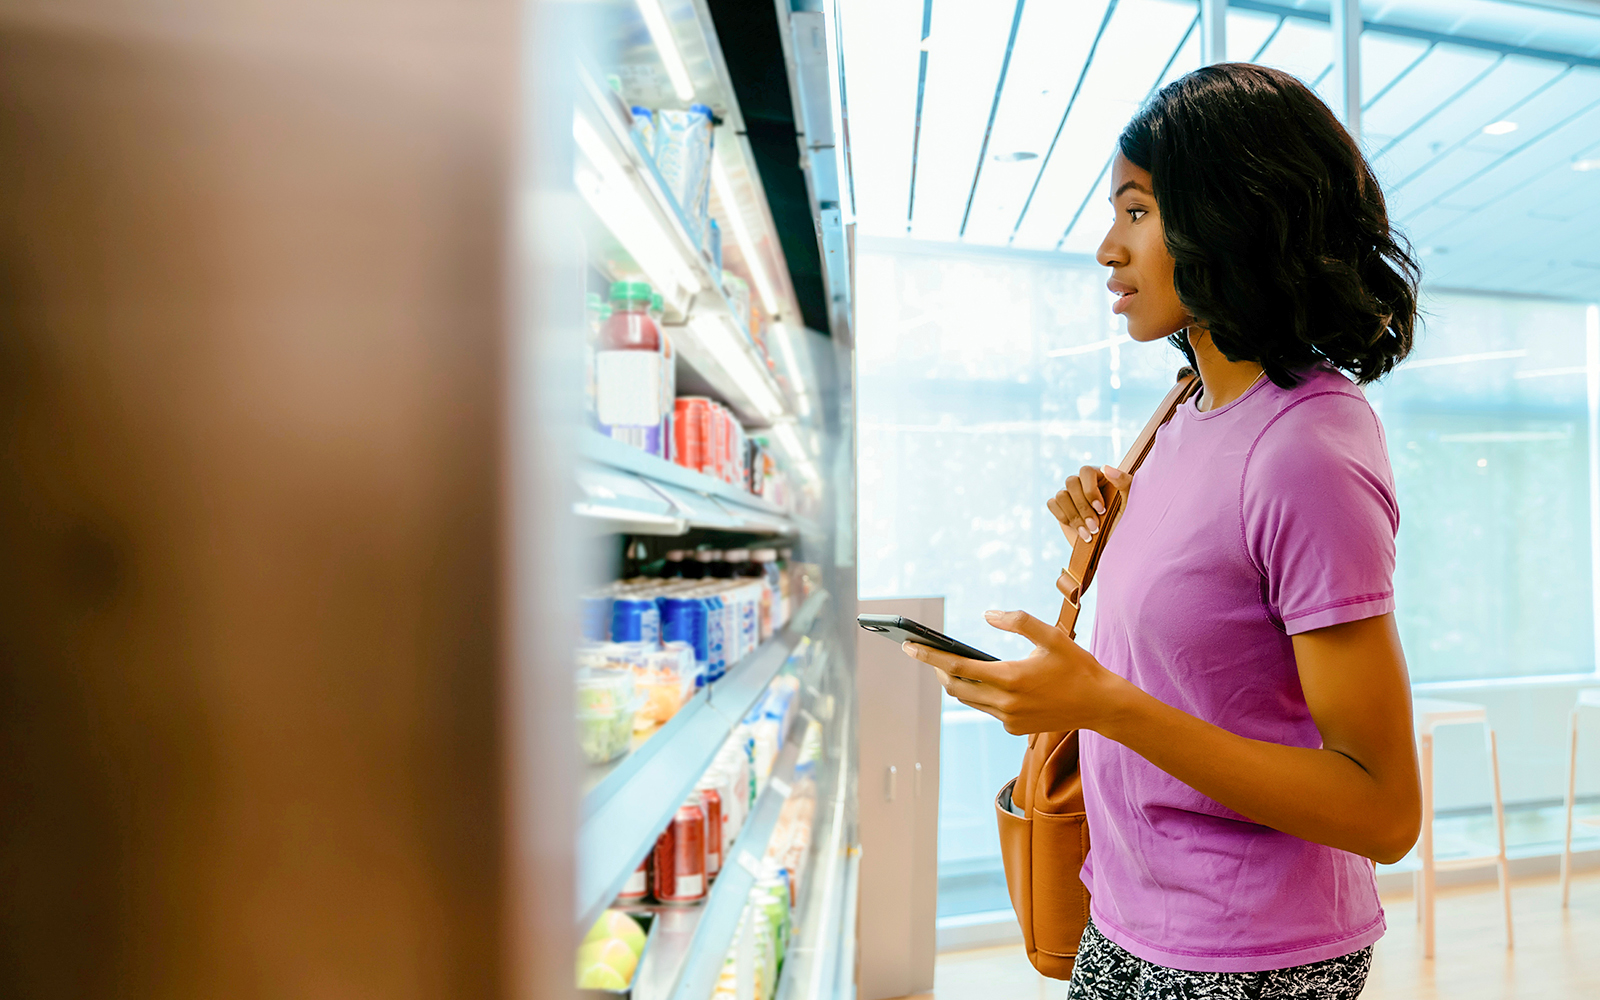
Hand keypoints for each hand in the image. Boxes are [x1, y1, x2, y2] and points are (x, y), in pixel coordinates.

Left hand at [900, 609, 1132, 735]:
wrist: (1100, 704)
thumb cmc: (1077, 665)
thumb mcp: (1051, 635)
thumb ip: (1018, 621)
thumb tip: (988, 614)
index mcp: (1010, 678)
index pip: (957, 666)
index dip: (929, 656)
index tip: (909, 646)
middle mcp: (1005, 703)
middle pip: (956, 686)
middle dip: (940, 669)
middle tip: (929, 652)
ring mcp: (1009, 720)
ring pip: (969, 700)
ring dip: (958, 683)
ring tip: (950, 664)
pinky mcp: (1014, 729)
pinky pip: (987, 709)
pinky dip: (981, 695)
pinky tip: (988, 682)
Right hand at [1047, 465, 1131, 543]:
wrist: (1115, 550)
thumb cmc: (1127, 526)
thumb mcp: (1131, 504)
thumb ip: (1124, 482)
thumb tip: (1106, 468)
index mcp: (1101, 478)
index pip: (1086, 471)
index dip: (1090, 490)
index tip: (1101, 509)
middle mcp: (1084, 484)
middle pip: (1071, 482)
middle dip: (1082, 508)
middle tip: (1095, 527)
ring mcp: (1071, 496)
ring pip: (1061, 495)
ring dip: (1074, 516)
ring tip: (1088, 533)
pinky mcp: (1061, 508)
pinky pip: (1052, 504)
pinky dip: (1063, 517)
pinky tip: (1078, 530)